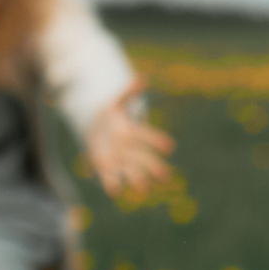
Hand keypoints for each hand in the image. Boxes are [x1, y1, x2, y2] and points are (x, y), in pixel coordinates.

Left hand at [85, 80, 174, 198]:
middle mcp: (129, 148)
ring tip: (143, 190)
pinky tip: (114, 191)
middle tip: (165, 176)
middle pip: (144, 159)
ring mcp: (119, 159)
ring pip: (131, 170)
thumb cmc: (112, 114)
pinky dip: (112, 182)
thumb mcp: (118, 102)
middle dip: (153, 167)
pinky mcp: (106, 166)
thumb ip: (130, 92)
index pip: (148, 136)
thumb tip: (142, 78)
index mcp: (133, 131)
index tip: (170, 147)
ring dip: (136, 179)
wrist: (98, 128)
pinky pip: (110, 176)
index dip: (157, 141)